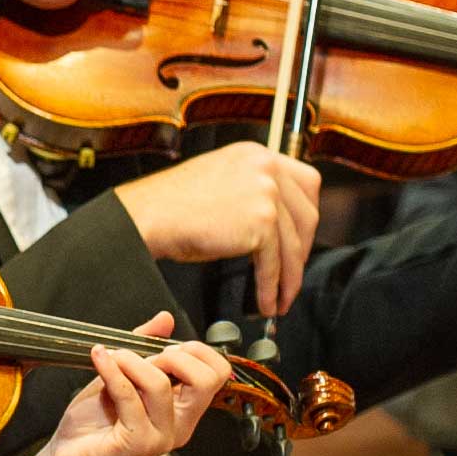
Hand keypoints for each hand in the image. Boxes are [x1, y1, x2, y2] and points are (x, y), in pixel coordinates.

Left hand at [21, 316, 236, 455]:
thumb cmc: (92, 423)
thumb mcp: (122, 375)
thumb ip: (145, 347)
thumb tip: (165, 319)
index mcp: (183, 410)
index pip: (218, 373)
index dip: (194, 351)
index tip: (163, 348)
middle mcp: (180, 425)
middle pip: (207, 379)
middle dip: (174, 355)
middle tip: (143, 355)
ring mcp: (161, 436)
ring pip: (160, 384)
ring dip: (131, 360)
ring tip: (110, 357)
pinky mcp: (138, 443)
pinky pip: (129, 395)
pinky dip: (111, 370)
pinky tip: (98, 359)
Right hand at [109, 140, 322, 315]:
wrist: (149, 215)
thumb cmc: (173, 205)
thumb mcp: (222, 182)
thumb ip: (252, 191)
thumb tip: (277, 224)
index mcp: (257, 155)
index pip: (306, 181)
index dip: (306, 215)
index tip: (301, 238)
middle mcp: (266, 168)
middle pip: (307, 215)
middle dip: (302, 250)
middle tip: (291, 272)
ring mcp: (266, 193)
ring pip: (293, 244)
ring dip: (289, 278)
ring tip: (279, 298)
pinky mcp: (260, 222)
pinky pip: (274, 263)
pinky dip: (271, 287)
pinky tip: (265, 300)